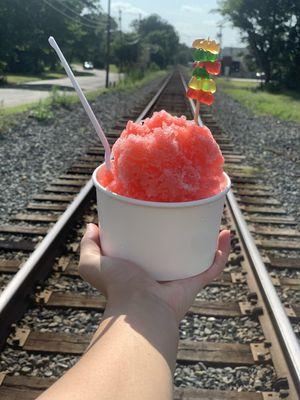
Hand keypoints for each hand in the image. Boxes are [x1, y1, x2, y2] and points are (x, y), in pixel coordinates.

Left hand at [79, 224, 230, 322]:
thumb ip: (87, 246)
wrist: (138, 308)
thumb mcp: (92, 263)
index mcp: (142, 266)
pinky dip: (222, 252)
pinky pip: (213, 266)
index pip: (150, 246)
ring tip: (211, 220)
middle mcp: (162, 271)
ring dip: (208, 240)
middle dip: (185, 234)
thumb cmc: (116, 287)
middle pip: (177, 249)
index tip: (160, 212)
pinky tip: (225, 234)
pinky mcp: (194, 282)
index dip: (155, 231)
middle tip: (189, 214)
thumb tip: (93, 226)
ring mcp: (180, 277)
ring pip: (199, 255)